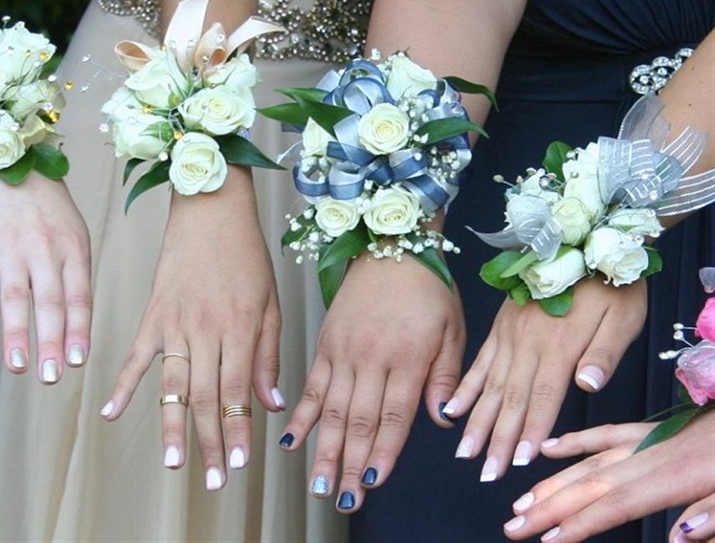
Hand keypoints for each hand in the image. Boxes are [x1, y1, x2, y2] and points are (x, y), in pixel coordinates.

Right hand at [0, 170, 91, 383]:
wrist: (8, 164)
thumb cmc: (47, 208)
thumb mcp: (74, 234)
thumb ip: (75, 276)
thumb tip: (76, 327)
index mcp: (72, 250)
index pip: (78, 298)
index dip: (78, 331)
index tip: (78, 362)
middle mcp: (43, 250)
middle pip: (49, 303)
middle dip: (51, 342)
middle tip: (51, 377)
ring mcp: (10, 247)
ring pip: (15, 296)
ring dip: (16, 334)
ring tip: (18, 366)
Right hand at [101, 168, 282, 490]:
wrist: (210, 208)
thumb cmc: (246, 254)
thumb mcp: (270, 303)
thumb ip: (267, 355)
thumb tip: (270, 404)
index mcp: (239, 329)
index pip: (238, 393)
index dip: (238, 431)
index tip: (239, 463)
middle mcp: (206, 331)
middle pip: (207, 398)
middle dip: (210, 442)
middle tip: (212, 478)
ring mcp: (175, 324)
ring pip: (173, 387)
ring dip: (173, 428)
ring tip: (173, 463)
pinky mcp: (152, 315)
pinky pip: (135, 357)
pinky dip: (123, 387)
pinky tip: (110, 414)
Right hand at [279, 255, 464, 511]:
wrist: (389, 244)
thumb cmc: (427, 288)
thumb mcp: (452, 329)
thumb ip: (446, 376)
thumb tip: (443, 420)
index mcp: (406, 357)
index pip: (394, 415)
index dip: (383, 452)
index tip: (373, 482)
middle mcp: (370, 358)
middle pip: (357, 421)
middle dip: (349, 464)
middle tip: (342, 498)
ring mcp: (342, 352)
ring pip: (330, 410)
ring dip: (323, 450)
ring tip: (318, 484)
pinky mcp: (325, 344)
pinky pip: (310, 386)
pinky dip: (301, 416)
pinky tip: (291, 442)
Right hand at [446, 278, 646, 479]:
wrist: (582, 240)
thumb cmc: (608, 282)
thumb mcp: (623, 314)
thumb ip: (604, 352)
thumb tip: (587, 385)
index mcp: (558, 345)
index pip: (542, 398)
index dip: (528, 431)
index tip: (514, 461)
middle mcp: (526, 344)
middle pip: (510, 400)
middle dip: (495, 439)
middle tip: (483, 472)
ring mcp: (508, 336)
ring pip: (490, 386)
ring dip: (476, 421)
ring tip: (463, 451)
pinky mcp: (500, 328)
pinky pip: (478, 362)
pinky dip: (464, 388)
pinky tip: (450, 409)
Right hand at [503, 414, 714, 541]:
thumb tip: (676, 536)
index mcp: (679, 474)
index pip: (616, 503)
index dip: (579, 522)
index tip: (546, 539)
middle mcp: (654, 454)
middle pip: (590, 484)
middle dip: (548, 507)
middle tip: (512, 525)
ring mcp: (652, 439)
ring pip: (591, 462)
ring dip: (553, 482)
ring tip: (521, 501)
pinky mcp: (657, 429)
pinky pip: (609, 433)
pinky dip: (578, 441)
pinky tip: (551, 449)